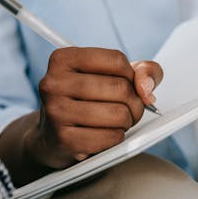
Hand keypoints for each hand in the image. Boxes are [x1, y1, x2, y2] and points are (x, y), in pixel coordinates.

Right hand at [0, 48, 162, 184]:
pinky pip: (110, 137)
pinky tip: (105, 135)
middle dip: (135, 102)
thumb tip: (146, 88)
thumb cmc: (87, 101)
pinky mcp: (64, 139)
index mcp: (63, 59)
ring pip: (118, 114)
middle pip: (120, 87)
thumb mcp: (112, 76)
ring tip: (117, 122)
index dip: (131, 76)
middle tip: (128, 109)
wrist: (51, 137)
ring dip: (127, 121)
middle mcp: (53, 83)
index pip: (117, 60)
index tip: (126, 85)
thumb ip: (142, 71)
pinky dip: (116, 138)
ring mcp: (56, 112)